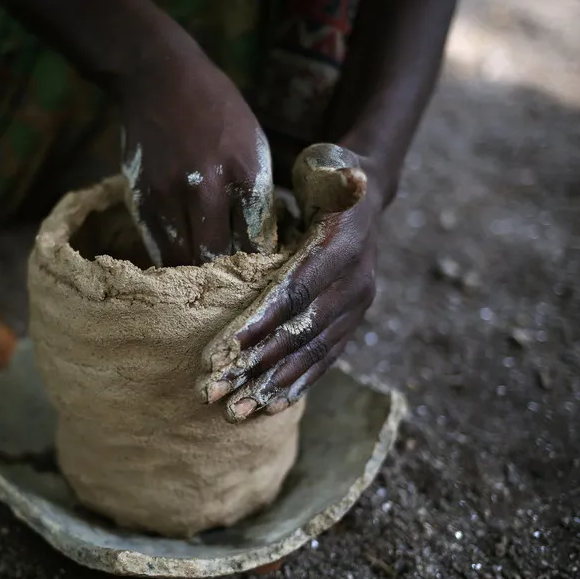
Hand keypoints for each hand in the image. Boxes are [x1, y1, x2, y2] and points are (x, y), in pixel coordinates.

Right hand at [118, 47, 274, 266]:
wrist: (160, 78)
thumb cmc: (218, 111)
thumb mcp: (254, 145)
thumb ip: (258, 196)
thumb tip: (263, 246)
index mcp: (245, 173)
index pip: (256, 242)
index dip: (260, 265)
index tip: (262, 275)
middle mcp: (206, 188)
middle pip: (219, 258)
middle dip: (228, 277)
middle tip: (234, 287)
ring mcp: (168, 195)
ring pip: (184, 260)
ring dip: (197, 274)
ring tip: (207, 282)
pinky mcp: (141, 199)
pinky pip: (158, 248)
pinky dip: (173, 261)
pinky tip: (183, 263)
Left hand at [203, 160, 382, 421]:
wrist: (366, 200)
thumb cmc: (330, 176)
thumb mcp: (332, 166)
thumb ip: (337, 175)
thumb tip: (355, 176)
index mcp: (343, 247)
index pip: (297, 291)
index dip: (262, 322)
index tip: (224, 350)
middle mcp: (356, 283)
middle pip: (301, 332)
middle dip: (256, 365)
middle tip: (213, 392)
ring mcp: (357, 307)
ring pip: (312, 353)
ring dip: (272, 385)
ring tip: (235, 412)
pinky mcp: (351, 322)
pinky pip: (326, 358)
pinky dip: (299, 383)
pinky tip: (270, 407)